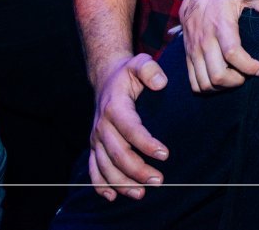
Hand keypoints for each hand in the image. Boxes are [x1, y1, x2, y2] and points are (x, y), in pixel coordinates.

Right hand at [88, 53, 169, 200]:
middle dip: (137, 170)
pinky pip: (94, 169)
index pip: (130, 129)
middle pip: (117, 153)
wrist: (106, 79)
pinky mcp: (95, 146)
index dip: (146, 143)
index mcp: (115, 107)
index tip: (165, 154)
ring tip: (142, 194)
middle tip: (159, 180)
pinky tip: (113, 196)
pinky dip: (101, 185)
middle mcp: (102, 125)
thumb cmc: (128, 73)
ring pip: (105, 166)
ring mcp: (96, 138)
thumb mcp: (139, 63)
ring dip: (122, 182)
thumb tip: (161, 83)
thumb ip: (150, 69)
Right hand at [179, 0, 258, 91]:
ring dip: (222, 87)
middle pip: (218, 75)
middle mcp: (205, 40)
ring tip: (235, 78)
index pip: (232, 53)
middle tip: (246, 76)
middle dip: (236, 81)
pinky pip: (193, 82)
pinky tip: (220, 81)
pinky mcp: (188, 56)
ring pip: (205, 83)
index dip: (248, 66)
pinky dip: (207, 87)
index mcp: (221, 25)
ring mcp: (194, 50)